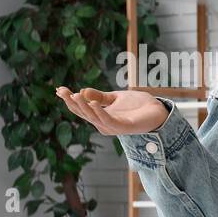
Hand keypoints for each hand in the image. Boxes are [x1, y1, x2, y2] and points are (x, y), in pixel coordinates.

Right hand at [55, 86, 169, 135]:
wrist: (158, 110)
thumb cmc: (138, 105)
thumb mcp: (115, 98)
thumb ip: (99, 97)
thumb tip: (82, 91)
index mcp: (100, 117)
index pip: (80, 109)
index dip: (69, 100)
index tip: (59, 89)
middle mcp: (104, 124)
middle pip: (83, 113)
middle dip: (72, 102)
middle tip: (62, 90)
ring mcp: (113, 127)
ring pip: (93, 117)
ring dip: (83, 106)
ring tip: (75, 95)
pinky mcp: (124, 127)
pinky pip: (108, 121)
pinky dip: (99, 113)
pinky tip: (92, 103)